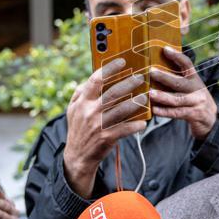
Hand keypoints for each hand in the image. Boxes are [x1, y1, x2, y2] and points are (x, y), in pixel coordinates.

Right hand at [63, 58, 148, 196]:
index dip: (109, 69)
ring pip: (121, 110)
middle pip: (113, 93)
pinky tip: (144, 122)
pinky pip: (125, 129)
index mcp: (82, 102)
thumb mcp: (73, 110)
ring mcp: (98, 125)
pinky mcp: (107, 137)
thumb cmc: (78, 129)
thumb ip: (79, 94)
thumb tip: (88, 79)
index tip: (122, 61)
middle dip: (129, 83)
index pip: (95, 80)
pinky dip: (135, 125)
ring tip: (146, 96)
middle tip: (141, 77)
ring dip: (136, 102)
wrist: (77, 156)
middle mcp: (89, 111)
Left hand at [149, 46, 216, 139]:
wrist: (210, 119)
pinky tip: (154, 110)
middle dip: (164, 77)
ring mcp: (196, 102)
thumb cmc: (194, 99)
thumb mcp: (191, 86)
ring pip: (177, 99)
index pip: (187, 64)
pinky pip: (177, 113)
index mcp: (194, 79)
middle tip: (150, 72)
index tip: (165, 49)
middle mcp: (196, 89)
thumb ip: (179, 78)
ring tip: (150, 93)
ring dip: (163, 96)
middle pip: (179, 82)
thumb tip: (158, 67)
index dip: (177, 56)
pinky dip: (165, 112)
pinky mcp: (193, 114)